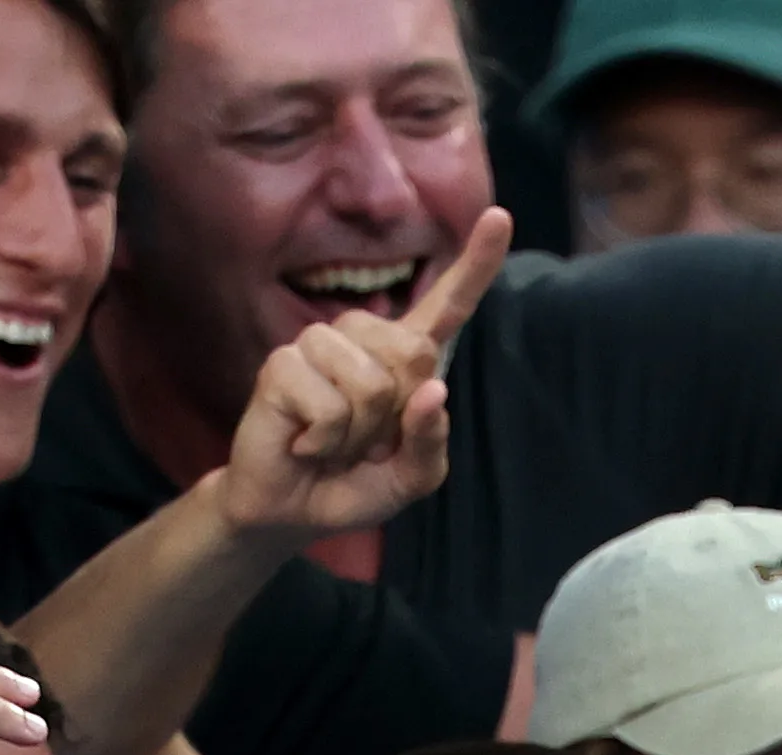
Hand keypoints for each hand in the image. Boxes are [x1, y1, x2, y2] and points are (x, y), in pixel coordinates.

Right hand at [221, 212, 503, 539]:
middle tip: (363, 442)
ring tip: (332, 441)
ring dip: (357, 434)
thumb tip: (432, 395)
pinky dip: (325, 441)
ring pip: (372, 383)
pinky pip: (330, 405)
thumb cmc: (352, 484)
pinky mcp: (282, 363)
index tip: (499, 218)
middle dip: (395, 417)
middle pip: (414, 355)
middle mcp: (363, 337)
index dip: (475, 265)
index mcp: (404, 357)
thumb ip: (431, 443)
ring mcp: (319, 344)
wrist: (290, 510)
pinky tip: (305, 443)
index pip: (448, 304)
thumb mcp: (410, 478)